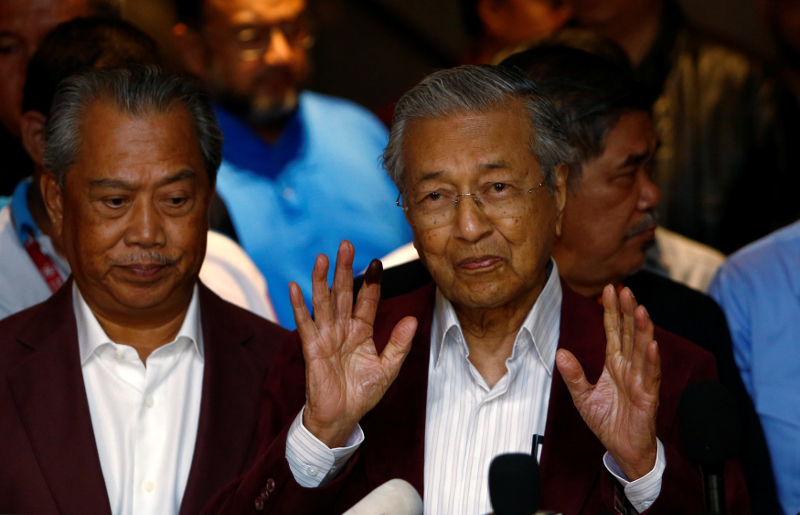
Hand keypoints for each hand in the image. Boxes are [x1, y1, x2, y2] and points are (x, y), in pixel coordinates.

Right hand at [289, 240, 417, 447]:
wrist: (342, 417)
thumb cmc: (362, 393)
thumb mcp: (387, 368)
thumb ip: (399, 344)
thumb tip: (413, 320)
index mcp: (362, 331)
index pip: (367, 300)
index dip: (372, 282)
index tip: (376, 261)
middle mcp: (343, 328)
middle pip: (343, 293)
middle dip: (345, 269)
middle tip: (346, 245)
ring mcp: (326, 336)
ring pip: (323, 302)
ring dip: (321, 280)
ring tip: (322, 258)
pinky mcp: (312, 348)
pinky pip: (305, 323)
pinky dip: (298, 305)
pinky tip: (294, 287)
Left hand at [555, 285, 660, 479]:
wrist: (623, 449)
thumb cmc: (608, 422)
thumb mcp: (582, 397)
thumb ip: (573, 375)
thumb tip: (560, 353)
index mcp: (615, 364)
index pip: (614, 331)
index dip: (611, 311)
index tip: (609, 289)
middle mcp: (629, 367)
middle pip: (629, 334)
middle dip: (627, 312)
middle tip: (624, 289)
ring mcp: (641, 380)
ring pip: (643, 349)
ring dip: (642, 329)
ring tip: (639, 309)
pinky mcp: (648, 396)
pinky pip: (651, 375)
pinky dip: (652, 360)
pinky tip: (652, 344)